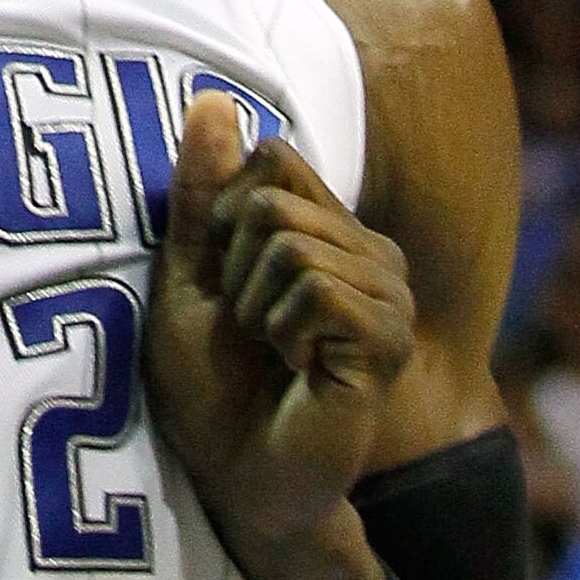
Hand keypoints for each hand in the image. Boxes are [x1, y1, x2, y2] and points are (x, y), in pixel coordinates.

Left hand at [143, 89, 411, 579]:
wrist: (237, 480)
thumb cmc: (210, 386)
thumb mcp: (190, 276)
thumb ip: (204, 192)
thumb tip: (211, 98)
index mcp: (330, 232)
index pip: (271, 155)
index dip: (223, 212)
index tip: (225, 277)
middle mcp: (372, 255)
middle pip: (274, 193)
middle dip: (233, 261)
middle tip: (251, 327)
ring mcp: (389, 297)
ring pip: (290, 237)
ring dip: (255, 301)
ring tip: (274, 351)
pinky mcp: (387, 339)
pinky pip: (314, 285)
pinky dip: (281, 327)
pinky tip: (297, 370)